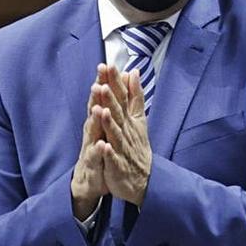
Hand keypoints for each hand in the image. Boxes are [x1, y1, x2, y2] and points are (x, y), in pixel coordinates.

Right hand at [70, 82, 106, 220]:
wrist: (89, 181)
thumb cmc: (100, 150)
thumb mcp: (107, 126)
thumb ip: (112, 104)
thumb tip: (118, 82)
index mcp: (98, 121)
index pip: (101, 98)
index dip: (104, 82)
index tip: (107, 66)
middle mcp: (92, 130)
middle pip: (93, 110)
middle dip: (96, 96)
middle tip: (99, 80)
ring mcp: (90, 146)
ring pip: (92, 132)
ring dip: (94, 120)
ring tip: (98, 109)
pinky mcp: (92, 164)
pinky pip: (95, 157)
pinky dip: (98, 151)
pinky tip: (102, 145)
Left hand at [93, 65, 151, 205]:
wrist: (143, 179)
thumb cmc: (136, 146)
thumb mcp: (138, 118)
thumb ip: (134, 95)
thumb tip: (132, 71)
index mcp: (129, 119)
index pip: (122, 97)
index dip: (115, 82)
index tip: (108, 66)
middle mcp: (126, 131)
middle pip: (118, 113)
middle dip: (111, 98)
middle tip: (102, 83)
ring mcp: (122, 149)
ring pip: (115, 134)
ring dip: (109, 122)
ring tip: (101, 109)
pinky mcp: (118, 166)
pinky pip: (112, 159)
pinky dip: (108, 153)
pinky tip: (102, 146)